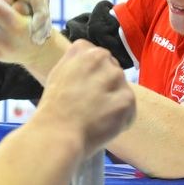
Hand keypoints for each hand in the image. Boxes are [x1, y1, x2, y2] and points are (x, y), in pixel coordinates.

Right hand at [33, 40, 134, 157]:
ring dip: (115, 102)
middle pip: (112, 71)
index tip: (83, 89)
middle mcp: (102, 58)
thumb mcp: (58, 72)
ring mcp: (116, 79)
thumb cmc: (53, 107)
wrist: (57, 134)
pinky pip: (130, 108)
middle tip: (91, 104)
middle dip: (107, 86)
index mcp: (84, 50)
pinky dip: (122, 119)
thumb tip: (89, 60)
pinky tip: (105, 125)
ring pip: (122, 89)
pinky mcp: (127, 99)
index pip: (98, 57)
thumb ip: (76, 61)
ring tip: (98, 116)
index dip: (92, 76)